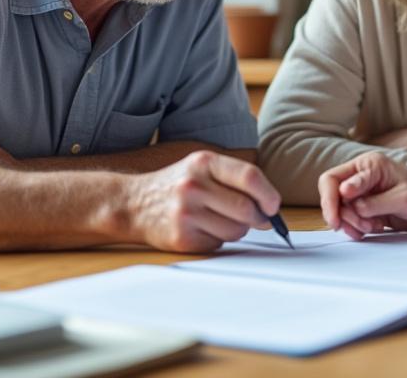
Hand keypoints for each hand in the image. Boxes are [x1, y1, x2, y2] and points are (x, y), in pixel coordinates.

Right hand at [127, 150, 280, 252]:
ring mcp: (186, 213)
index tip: (273, 206)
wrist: (133, 204)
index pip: (249, 177)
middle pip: (246, 208)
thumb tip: (270, 211)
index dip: (268, 194)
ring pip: (236, 230)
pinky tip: (202, 229)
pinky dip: (218, 239)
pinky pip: (219, 244)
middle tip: (255, 218)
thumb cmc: (178, 185)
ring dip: (237, 229)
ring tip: (218, 220)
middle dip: (257, 217)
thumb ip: (236, 181)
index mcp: (203, 162)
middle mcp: (193, 185)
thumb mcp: (202, 168)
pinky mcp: (182, 238)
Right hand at [318, 152, 406, 239]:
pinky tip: (372, 229)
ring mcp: (363, 192)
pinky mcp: (366, 207)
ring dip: (351, 223)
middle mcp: (361, 176)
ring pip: (340, 209)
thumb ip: (373, 200)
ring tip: (372, 228)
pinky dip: (356, 228)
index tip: (336, 221)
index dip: (330, 201)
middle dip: (342, 214)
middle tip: (362, 227)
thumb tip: (345, 196)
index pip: (333, 179)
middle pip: (332, 195)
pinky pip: (350, 219)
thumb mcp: (402, 198)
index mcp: (369, 164)